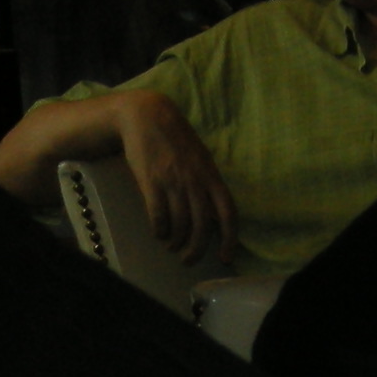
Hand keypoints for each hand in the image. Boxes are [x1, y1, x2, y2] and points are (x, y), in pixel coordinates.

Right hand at [111, 95, 237, 270]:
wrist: (146, 115)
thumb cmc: (175, 138)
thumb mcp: (200, 158)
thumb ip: (207, 183)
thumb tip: (213, 213)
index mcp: (211, 175)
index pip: (227, 212)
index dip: (229, 238)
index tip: (225, 257)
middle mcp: (195, 180)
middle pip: (202, 226)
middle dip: (196, 249)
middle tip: (188, 260)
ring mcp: (173, 181)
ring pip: (180, 224)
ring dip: (176, 241)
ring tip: (172, 246)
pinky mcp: (151, 181)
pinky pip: (158, 215)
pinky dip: (159, 230)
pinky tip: (158, 232)